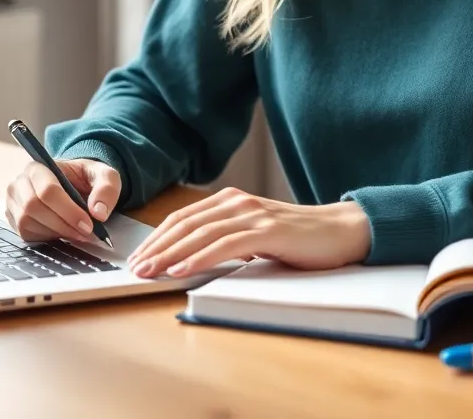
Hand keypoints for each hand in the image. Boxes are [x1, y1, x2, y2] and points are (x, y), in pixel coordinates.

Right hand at [5, 158, 121, 243]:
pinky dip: (46, 237)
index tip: (88, 225)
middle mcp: (20, 183)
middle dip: (63, 224)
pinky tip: (62, 232)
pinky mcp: (14, 219)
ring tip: (77, 233)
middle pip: (34, 208)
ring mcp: (13, 202)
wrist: (73, 183)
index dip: (68, 211)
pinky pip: (25, 234)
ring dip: (55, 233)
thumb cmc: (85, 177)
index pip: (47, 190)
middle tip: (85, 233)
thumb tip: (99, 213)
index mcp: (39, 166)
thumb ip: (106, 189)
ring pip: (27, 223)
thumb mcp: (104, 175)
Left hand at [127, 187, 371, 278]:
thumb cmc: (297, 238)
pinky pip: (226, 244)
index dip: (156, 237)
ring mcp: (253, 214)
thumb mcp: (254, 235)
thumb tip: (189, 259)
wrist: (340, 230)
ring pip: (200, 233)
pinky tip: (182, 270)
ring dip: (170, 254)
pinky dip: (200, 257)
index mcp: (231, 201)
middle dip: (155, 246)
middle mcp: (238, 202)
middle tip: (132, 268)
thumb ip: (227, 239)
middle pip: (185, 223)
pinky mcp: (268, 231)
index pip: (182, 218)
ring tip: (149, 271)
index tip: (136, 257)